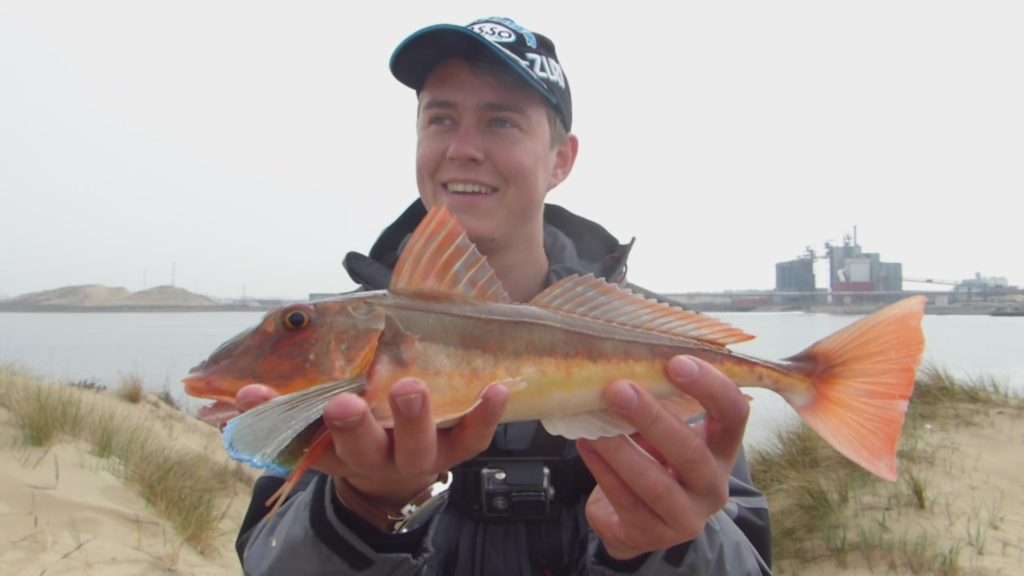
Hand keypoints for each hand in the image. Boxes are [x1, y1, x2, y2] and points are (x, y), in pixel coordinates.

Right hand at [236, 379, 508, 511]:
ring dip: (413, 417)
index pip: (296, 433)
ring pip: (416, 443)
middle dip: (352, 425)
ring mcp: (418, 454)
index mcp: (333, 447)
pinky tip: (498, 387)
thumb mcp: (319, 424)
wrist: (396, 480)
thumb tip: (241, 367)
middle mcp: (374, 455)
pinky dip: (486, 414)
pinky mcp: (456, 449)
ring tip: (409, 386)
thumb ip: (287, 398)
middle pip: (361, 445)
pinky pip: (475, 437)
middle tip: (343, 403)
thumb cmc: (356, 431)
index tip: (252, 389)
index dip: (272, 415)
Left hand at [576, 356, 748, 560]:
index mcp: (722, 450)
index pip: (733, 414)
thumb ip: (660, 403)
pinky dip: (602, 470)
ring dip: (620, 450)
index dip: (710, 387)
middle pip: (691, 453)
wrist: (641, 521)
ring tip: (591, 423)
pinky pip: (625, 501)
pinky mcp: (652, 536)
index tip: (676, 362)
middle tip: (619, 389)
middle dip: (653, 419)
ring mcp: (686, 517)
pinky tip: (586, 444)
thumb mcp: (667, 433)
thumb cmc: (657, 461)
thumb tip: (624, 360)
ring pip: (655, 484)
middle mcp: (713, 486)